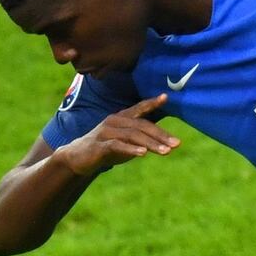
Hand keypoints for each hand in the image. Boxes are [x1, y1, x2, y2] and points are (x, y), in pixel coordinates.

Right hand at [56, 94, 178, 175]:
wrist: (78, 158)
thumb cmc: (107, 147)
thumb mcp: (127, 140)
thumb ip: (143, 136)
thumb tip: (168, 139)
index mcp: (122, 117)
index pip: (139, 108)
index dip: (152, 102)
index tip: (166, 97)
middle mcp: (114, 121)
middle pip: (141, 126)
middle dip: (161, 135)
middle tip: (177, 144)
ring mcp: (105, 132)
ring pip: (132, 135)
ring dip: (151, 144)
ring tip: (166, 151)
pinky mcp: (98, 145)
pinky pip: (117, 145)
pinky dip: (131, 149)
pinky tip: (143, 154)